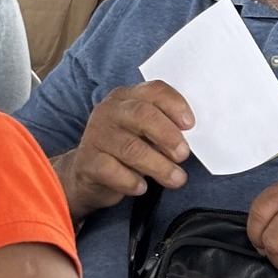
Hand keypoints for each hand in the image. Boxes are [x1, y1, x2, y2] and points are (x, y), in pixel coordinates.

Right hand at [62, 81, 193, 213]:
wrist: (90, 174)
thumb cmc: (126, 150)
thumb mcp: (145, 133)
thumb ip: (164, 129)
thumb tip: (190, 142)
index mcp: (127, 97)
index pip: (154, 90)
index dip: (175, 105)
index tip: (190, 125)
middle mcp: (110, 111)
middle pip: (142, 114)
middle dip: (167, 135)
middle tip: (183, 154)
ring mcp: (96, 134)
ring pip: (131, 148)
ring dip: (158, 166)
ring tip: (176, 179)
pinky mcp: (87, 161)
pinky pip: (112, 170)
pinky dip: (131, 181)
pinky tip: (142, 187)